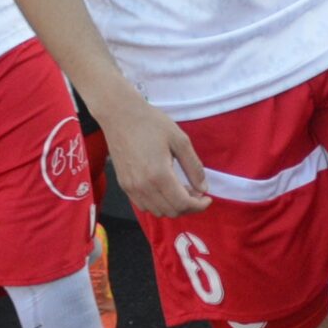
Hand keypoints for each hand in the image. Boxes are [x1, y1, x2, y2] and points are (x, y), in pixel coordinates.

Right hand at [102, 94, 210, 216]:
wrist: (120, 115)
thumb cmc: (152, 124)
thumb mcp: (180, 140)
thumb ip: (193, 167)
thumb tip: (203, 188)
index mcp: (159, 175)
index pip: (182, 203)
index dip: (199, 205)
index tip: (207, 197)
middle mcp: (143, 187)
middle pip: (171, 211)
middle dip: (188, 206)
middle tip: (196, 190)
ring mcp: (131, 188)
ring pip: (157, 212)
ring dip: (173, 206)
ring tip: (182, 189)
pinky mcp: (124, 186)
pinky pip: (144, 205)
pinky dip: (158, 204)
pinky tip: (165, 189)